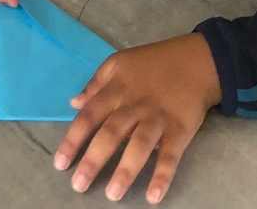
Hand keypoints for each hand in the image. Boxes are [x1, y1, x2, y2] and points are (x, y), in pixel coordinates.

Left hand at [55, 34, 220, 202]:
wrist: (196, 61)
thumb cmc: (152, 63)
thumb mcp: (118, 63)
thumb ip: (96, 84)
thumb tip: (74, 103)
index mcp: (116, 90)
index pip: (89, 116)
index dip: (74, 139)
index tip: (60, 163)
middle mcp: (134, 106)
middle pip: (111, 134)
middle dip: (94, 160)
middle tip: (79, 185)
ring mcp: (158, 119)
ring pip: (140, 146)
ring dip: (126, 171)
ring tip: (113, 194)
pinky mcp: (180, 130)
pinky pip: (171, 155)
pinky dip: (163, 175)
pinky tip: (153, 196)